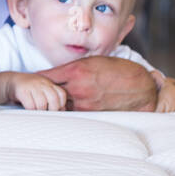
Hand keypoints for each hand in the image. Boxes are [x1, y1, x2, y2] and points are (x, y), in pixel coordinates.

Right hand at [9, 72, 67, 110]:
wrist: (11, 81)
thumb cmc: (29, 89)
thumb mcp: (42, 89)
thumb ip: (52, 98)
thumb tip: (62, 111)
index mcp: (48, 83)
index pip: (61, 94)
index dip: (61, 104)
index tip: (57, 110)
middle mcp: (42, 83)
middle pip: (53, 98)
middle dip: (53, 109)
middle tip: (49, 114)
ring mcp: (32, 86)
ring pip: (42, 103)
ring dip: (41, 111)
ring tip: (38, 113)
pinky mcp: (22, 91)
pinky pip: (30, 105)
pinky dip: (31, 110)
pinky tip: (30, 110)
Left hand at [37, 56, 155, 111]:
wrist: (143, 88)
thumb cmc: (118, 70)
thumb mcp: (93, 61)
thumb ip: (73, 68)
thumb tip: (55, 75)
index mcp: (76, 70)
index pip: (45, 76)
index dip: (37, 79)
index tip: (31, 81)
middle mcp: (77, 87)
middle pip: (49, 92)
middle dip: (43, 93)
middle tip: (36, 94)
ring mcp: (84, 103)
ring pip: (60, 105)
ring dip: (55, 103)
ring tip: (50, 102)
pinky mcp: (91, 113)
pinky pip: (73, 113)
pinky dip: (68, 111)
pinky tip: (66, 109)